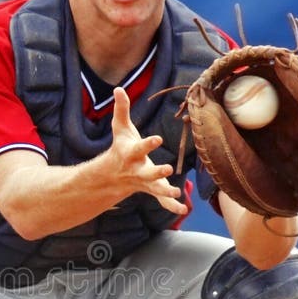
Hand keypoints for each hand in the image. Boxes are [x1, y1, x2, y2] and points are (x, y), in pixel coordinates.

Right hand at [109, 87, 186, 215]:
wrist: (113, 174)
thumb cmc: (121, 146)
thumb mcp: (120, 128)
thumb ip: (121, 109)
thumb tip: (118, 88)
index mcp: (132, 154)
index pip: (140, 148)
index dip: (148, 144)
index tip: (157, 138)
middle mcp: (138, 170)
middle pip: (148, 172)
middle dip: (157, 172)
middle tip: (167, 169)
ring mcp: (145, 182)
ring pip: (155, 189)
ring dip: (165, 192)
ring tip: (177, 192)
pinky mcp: (152, 189)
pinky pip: (161, 201)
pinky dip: (172, 206)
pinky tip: (184, 209)